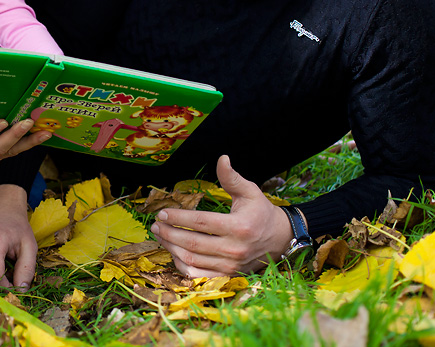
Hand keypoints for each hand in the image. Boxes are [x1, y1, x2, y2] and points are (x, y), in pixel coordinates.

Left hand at [150, 155, 293, 276]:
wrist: (279, 238)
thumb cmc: (261, 212)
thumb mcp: (250, 192)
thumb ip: (232, 178)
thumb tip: (222, 159)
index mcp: (238, 227)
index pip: (201, 222)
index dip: (178, 218)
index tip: (162, 213)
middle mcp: (234, 248)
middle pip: (193, 243)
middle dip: (169, 233)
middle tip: (155, 225)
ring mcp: (230, 265)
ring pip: (193, 260)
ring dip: (172, 248)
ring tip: (159, 236)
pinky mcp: (228, 274)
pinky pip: (199, 274)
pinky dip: (182, 265)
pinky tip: (173, 252)